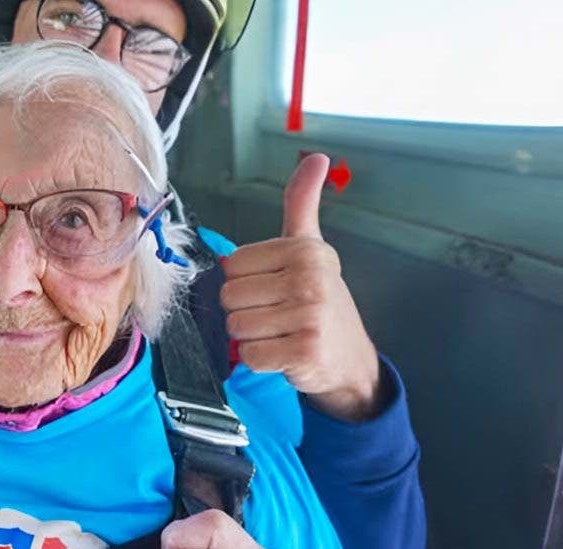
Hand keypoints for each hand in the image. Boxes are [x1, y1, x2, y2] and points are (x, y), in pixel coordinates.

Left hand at [220, 153, 383, 420]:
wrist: (349, 358)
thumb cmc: (318, 301)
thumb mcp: (310, 249)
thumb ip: (302, 204)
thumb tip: (317, 157)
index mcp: (305, 249)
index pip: (231, 266)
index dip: (244, 282)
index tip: (273, 288)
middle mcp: (310, 278)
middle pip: (229, 296)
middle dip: (244, 311)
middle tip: (276, 315)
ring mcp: (310, 315)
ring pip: (236, 326)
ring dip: (251, 337)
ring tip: (280, 333)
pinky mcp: (306, 351)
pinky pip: (250, 355)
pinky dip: (260, 360)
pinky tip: (284, 354)